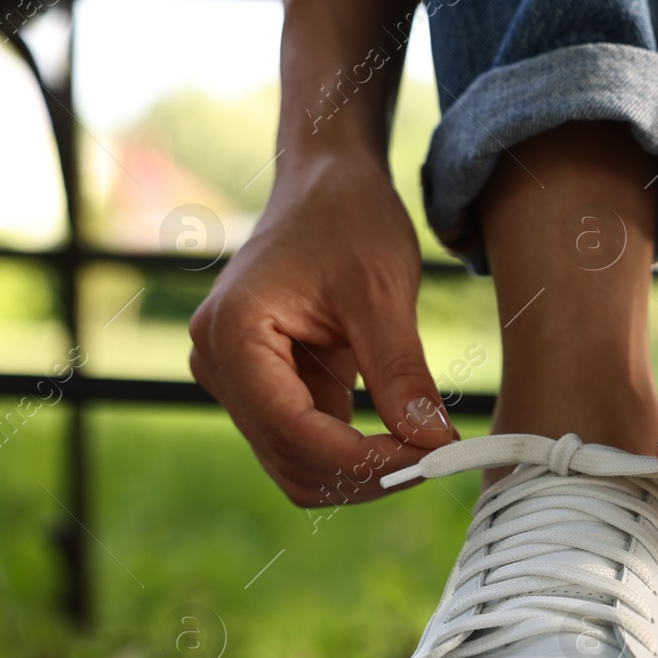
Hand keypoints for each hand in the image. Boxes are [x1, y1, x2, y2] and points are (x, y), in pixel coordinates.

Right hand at [189, 153, 455, 505]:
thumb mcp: (383, 294)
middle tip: (439, 457)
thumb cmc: (348, 220)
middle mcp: (218, 364)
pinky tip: (408, 436)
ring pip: (298, 463)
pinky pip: (308, 442)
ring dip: (362, 471)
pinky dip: (356, 451)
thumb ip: (401, 373)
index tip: (431, 457)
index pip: (294, 431)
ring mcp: (237, 379)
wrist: (328, 184)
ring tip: (428, 447)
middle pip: (291, 459)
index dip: (364, 458)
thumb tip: (433, 442)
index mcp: (232, 335)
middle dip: (366, 472)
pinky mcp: (265, 385)